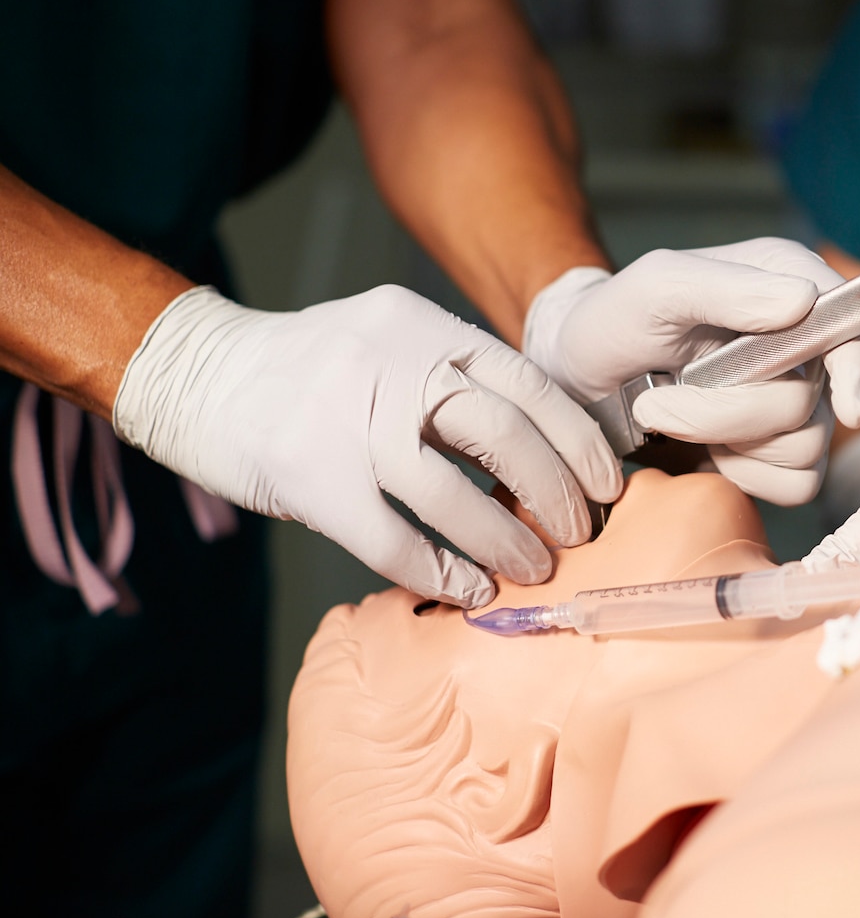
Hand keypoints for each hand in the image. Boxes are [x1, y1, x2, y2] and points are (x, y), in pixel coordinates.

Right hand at [114, 285, 621, 605]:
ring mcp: (347, 419)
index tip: (606, 484)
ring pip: (453, 493)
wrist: (196, 371)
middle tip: (579, 534)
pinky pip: (392, 538)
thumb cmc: (310, 371)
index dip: (577, 442)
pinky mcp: (309, 475)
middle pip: (504, 435)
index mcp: (423, 328)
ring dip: (506, 541)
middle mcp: (392, 364)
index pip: (528, 384)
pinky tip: (467, 589)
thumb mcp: (390, 342)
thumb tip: (541, 452)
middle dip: (555, 494)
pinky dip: (440, 571)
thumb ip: (454, 379)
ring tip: (533, 570)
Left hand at [523, 238, 859, 505]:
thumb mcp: (658, 286)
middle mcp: (806, 344)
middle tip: (662, 398)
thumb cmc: (617, 317)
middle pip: (813, 405)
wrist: (583, 377)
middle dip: (729, 411)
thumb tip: (803, 302)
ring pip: (805, 450)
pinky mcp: (778, 454)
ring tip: (671, 414)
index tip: (848, 406)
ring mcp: (796, 403)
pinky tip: (704, 448)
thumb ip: (727, 288)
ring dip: (726, 439)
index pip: (857, 327)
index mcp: (790, 284)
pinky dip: (743, 474)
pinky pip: (795, 486)